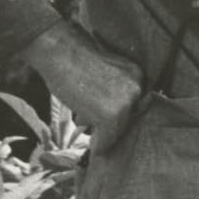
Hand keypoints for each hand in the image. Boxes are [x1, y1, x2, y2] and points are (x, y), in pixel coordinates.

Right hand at [22, 20, 144, 147]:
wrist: (60, 50)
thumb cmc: (74, 61)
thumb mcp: (104, 74)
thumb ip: (112, 92)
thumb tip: (106, 122)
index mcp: (137, 75)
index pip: (133, 106)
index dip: (116, 114)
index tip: (102, 119)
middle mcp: (137, 88)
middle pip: (127, 120)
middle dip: (108, 124)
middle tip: (88, 122)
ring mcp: (126, 102)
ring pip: (117, 132)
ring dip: (103, 135)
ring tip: (87, 130)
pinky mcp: (111, 115)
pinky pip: (106, 141)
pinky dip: (98, 146)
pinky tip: (90, 147)